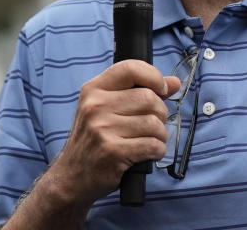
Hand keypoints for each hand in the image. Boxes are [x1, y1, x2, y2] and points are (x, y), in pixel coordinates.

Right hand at [47, 60, 181, 207]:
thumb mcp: (108, 109)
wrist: (72, 177)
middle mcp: (95, 106)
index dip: (154, 76)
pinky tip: (149, 153)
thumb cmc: (94, 141)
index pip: (130, 68)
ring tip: (151, 140)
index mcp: (94, 90)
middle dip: (160, 113)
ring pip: (154, 123)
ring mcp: (102, 129)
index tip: (162, 89)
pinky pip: (152, 145)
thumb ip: (140, 91)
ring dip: (161, 135)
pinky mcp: (112, 152)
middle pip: (149, 98)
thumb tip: (174, 82)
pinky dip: (158, 150)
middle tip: (154, 124)